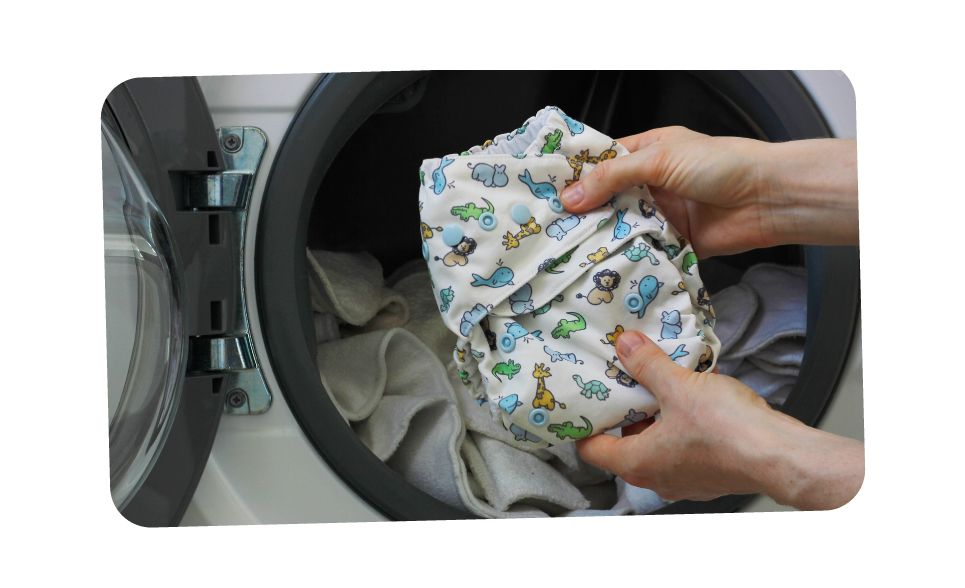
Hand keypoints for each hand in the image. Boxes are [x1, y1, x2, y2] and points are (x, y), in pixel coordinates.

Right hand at [560, 126, 858, 256]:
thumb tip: (572, 195)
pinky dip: (624, 257)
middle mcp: (650, 183)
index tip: (545, 191)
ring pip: (620, 226)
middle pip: (606, 198)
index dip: (575, 176)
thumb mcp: (660, 158)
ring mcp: (660, 214)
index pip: (601, 162)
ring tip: (566, 248)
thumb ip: (614, 176)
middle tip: (548, 226)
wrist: (766, 199)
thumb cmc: (723, 165)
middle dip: (582, 212)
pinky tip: (601, 265)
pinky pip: (640, 250)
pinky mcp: (670, 242)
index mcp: (647, 152)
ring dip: (601, 236)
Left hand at [576, 331, 864, 509]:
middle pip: (626, 446)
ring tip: (664, 387)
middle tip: (627, 384)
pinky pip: (686, 449)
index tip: (586, 404)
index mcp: (638, 463)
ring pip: (658, 447)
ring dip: (658, 419)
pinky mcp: (712, 475)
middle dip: (627, 414)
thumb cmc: (728, 431)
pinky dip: (684, 428)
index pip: (591, 451)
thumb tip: (627, 346)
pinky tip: (696, 403)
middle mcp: (658, 478)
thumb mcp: (679, 386)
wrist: (781, 455)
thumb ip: (648, 365)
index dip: (584, 425)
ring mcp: (686, 481)